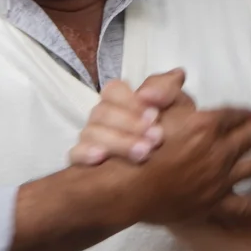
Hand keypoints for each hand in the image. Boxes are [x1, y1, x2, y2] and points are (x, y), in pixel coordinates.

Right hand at [72, 68, 188, 165]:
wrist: (173, 165)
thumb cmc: (171, 130)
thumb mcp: (176, 106)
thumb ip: (167, 89)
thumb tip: (158, 85)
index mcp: (121, 100)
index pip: (113, 90)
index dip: (131, 101)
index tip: (154, 115)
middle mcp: (103, 117)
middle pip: (102, 112)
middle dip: (129, 124)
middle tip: (156, 137)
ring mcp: (91, 138)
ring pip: (90, 133)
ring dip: (118, 142)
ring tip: (143, 152)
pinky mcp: (84, 161)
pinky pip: (75, 154)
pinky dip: (86, 153)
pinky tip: (101, 158)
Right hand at [118, 93, 250, 226]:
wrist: (126, 188)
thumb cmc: (135, 146)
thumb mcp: (150, 108)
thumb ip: (168, 90)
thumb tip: (180, 75)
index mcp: (206, 124)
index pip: (235, 114)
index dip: (245, 112)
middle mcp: (219, 149)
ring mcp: (220, 177)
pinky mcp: (215, 202)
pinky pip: (246, 206)